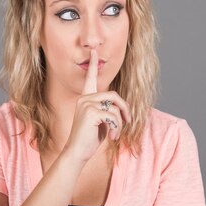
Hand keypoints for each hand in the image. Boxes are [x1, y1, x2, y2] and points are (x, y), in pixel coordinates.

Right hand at [63, 49, 131, 163]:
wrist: (77, 153)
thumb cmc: (89, 140)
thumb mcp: (101, 123)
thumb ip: (107, 111)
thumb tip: (121, 109)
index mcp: (85, 99)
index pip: (90, 79)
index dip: (93, 65)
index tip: (94, 52)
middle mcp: (84, 99)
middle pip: (113, 95)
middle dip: (125, 108)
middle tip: (128, 121)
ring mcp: (86, 104)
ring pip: (115, 107)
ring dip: (120, 123)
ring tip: (116, 135)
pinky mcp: (90, 113)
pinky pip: (113, 116)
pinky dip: (117, 128)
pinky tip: (112, 137)